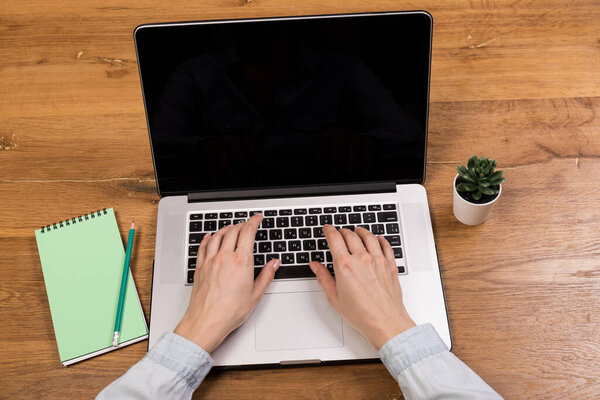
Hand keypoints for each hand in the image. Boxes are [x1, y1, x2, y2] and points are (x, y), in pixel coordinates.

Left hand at [174, 214, 279, 351]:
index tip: (257, 218)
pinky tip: (209, 237)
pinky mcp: (200, 267)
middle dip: (242, 224)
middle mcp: (225, 257)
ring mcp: (210, 261)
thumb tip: (274, 264)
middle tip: (247, 224)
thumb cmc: (229, 312)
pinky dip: (208, 238)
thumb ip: (266, 276)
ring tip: (231, 228)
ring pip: (217, 236)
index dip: (254, 221)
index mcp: (241, 262)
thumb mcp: (256, 295)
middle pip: (233, 231)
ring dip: (226, 229)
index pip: (248, 232)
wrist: (207, 322)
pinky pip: (203, 246)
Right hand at [309, 226, 414, 349]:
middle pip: (350, 235)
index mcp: (345, 265)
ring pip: (369, 236)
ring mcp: (377, 260)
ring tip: (357, 230)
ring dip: (361, 231)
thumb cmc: (362, 314)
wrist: (385, 322)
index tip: (327, 229)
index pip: (335, 238)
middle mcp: (362, 259)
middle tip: (339, 232)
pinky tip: (378, 239)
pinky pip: (386, 245)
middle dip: (343, 231)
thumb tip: (316, 266)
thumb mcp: (334, 298)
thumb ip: (323, 278)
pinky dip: (380, 239)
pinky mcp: (390, 265)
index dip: (329, 230)